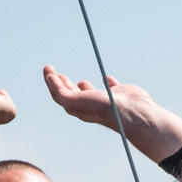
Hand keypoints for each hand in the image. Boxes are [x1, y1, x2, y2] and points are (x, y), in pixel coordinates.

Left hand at [42, 65, 181, 164]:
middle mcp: (91, 104)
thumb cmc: (104, 109)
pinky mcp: (121, 94)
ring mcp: (106, 99)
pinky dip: (108, 82)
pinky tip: (106, 79)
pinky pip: (112, 87)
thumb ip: (61, 93)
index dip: (51, 82)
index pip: (60, 94)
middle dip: (63, 84)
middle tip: (56, 73)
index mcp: (79, 107)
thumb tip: (50, 79)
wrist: (133, 112)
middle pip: (73, 95)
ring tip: (79, 81)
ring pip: (92, 93)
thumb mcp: (76, 101)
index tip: (47, 68)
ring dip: (83, 87)